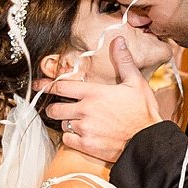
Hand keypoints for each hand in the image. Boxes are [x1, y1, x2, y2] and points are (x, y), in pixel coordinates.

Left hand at [47, 38, 162, 165]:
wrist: (148, 140)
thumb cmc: (143, 112)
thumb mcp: (136, 83)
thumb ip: (123, 61)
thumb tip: (118, 42)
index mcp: (94, 93)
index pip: (62, 87)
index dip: (47, 85)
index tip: (40, 85)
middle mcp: (86, 110)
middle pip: (55, 108)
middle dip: (54, 107)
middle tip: (58, 107)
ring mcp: (85, 129)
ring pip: (62, 124)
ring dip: (66, 122)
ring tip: (75, 120)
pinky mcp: (87, 145)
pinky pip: (67, 140)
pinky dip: (70, 137)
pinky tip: (80, 134)